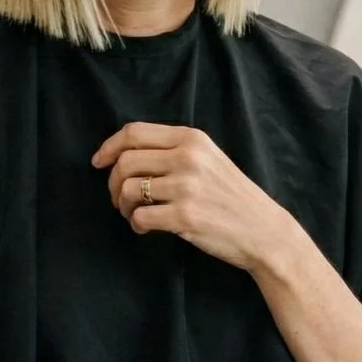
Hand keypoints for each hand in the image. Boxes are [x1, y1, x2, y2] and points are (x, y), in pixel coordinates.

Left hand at [94, 123, 287, 272]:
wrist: (262, 230)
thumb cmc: (232, 196)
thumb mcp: (209, 159)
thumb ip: (175, 150)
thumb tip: (125, 155)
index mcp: (192, 139)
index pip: (135, 132)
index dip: (109, 146)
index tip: (99, 162)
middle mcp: (188, 157)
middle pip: (125, 161)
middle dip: (112, 183)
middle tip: (119, 199)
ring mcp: (186, 187)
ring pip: (127, 189)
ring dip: (123, 206)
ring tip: (135, 215)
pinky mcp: (184, 216)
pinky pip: (140, 217)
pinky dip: (136, 225)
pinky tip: (146, 228)